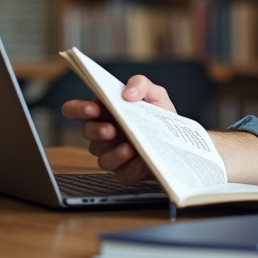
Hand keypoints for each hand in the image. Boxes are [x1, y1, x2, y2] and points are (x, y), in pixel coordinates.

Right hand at [60, 75, 175, 184]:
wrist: (179, 140)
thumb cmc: (161, 116)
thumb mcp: (156, 94)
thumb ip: (141, 84)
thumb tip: (127, 92)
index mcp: (106, 112)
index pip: (78, 109)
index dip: (78, 109)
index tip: (90, 108)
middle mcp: (105, 133)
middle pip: (87, 132)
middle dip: (96, 130)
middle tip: (110, 129)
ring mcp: (113, 154)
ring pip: (102, 157)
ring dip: (114, 153)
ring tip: (128, 148)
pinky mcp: (127, 172)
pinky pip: (122, 174)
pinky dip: (131, 168)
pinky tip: (139, 162)